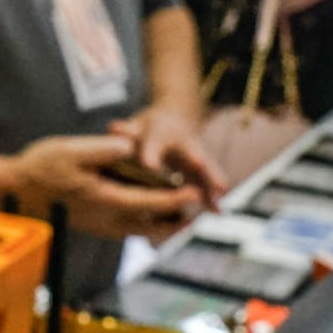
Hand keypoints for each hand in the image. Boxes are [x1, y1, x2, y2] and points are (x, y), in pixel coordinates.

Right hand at [8, 134, 205, 241]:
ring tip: (183, 213)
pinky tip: (151, 211)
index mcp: (106, 200)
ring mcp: (100, 225)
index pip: (152, 202)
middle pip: (153, 226)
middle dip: (178, 219)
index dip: (177, 196)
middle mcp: (106, 219)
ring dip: (164, 223)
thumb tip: (134, 146)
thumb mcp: (73, 150)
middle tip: (199, 209)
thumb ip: (107, 149)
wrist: (13, 190)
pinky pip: (129, 228)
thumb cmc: (41, 168)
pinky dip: (147, 222)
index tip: (197, 191)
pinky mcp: (94, 224)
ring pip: (142, 230)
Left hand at [108, 107, 226, 207]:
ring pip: (205, 170)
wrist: (174, 121)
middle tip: (201, 167)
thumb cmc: (150, 128)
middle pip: (191, 153)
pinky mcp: (201, 170)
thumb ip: (126, 130)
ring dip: (210, 185)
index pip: (155, 143)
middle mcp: (183, 143)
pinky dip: (212, 198)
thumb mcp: (137, 125)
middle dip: (197, 161)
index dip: (151, 154)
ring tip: (217, 202)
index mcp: (162, 134)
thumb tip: (114, 128)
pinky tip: (217, 212)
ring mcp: (195, 155)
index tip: (149, 166)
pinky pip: (207, 184)